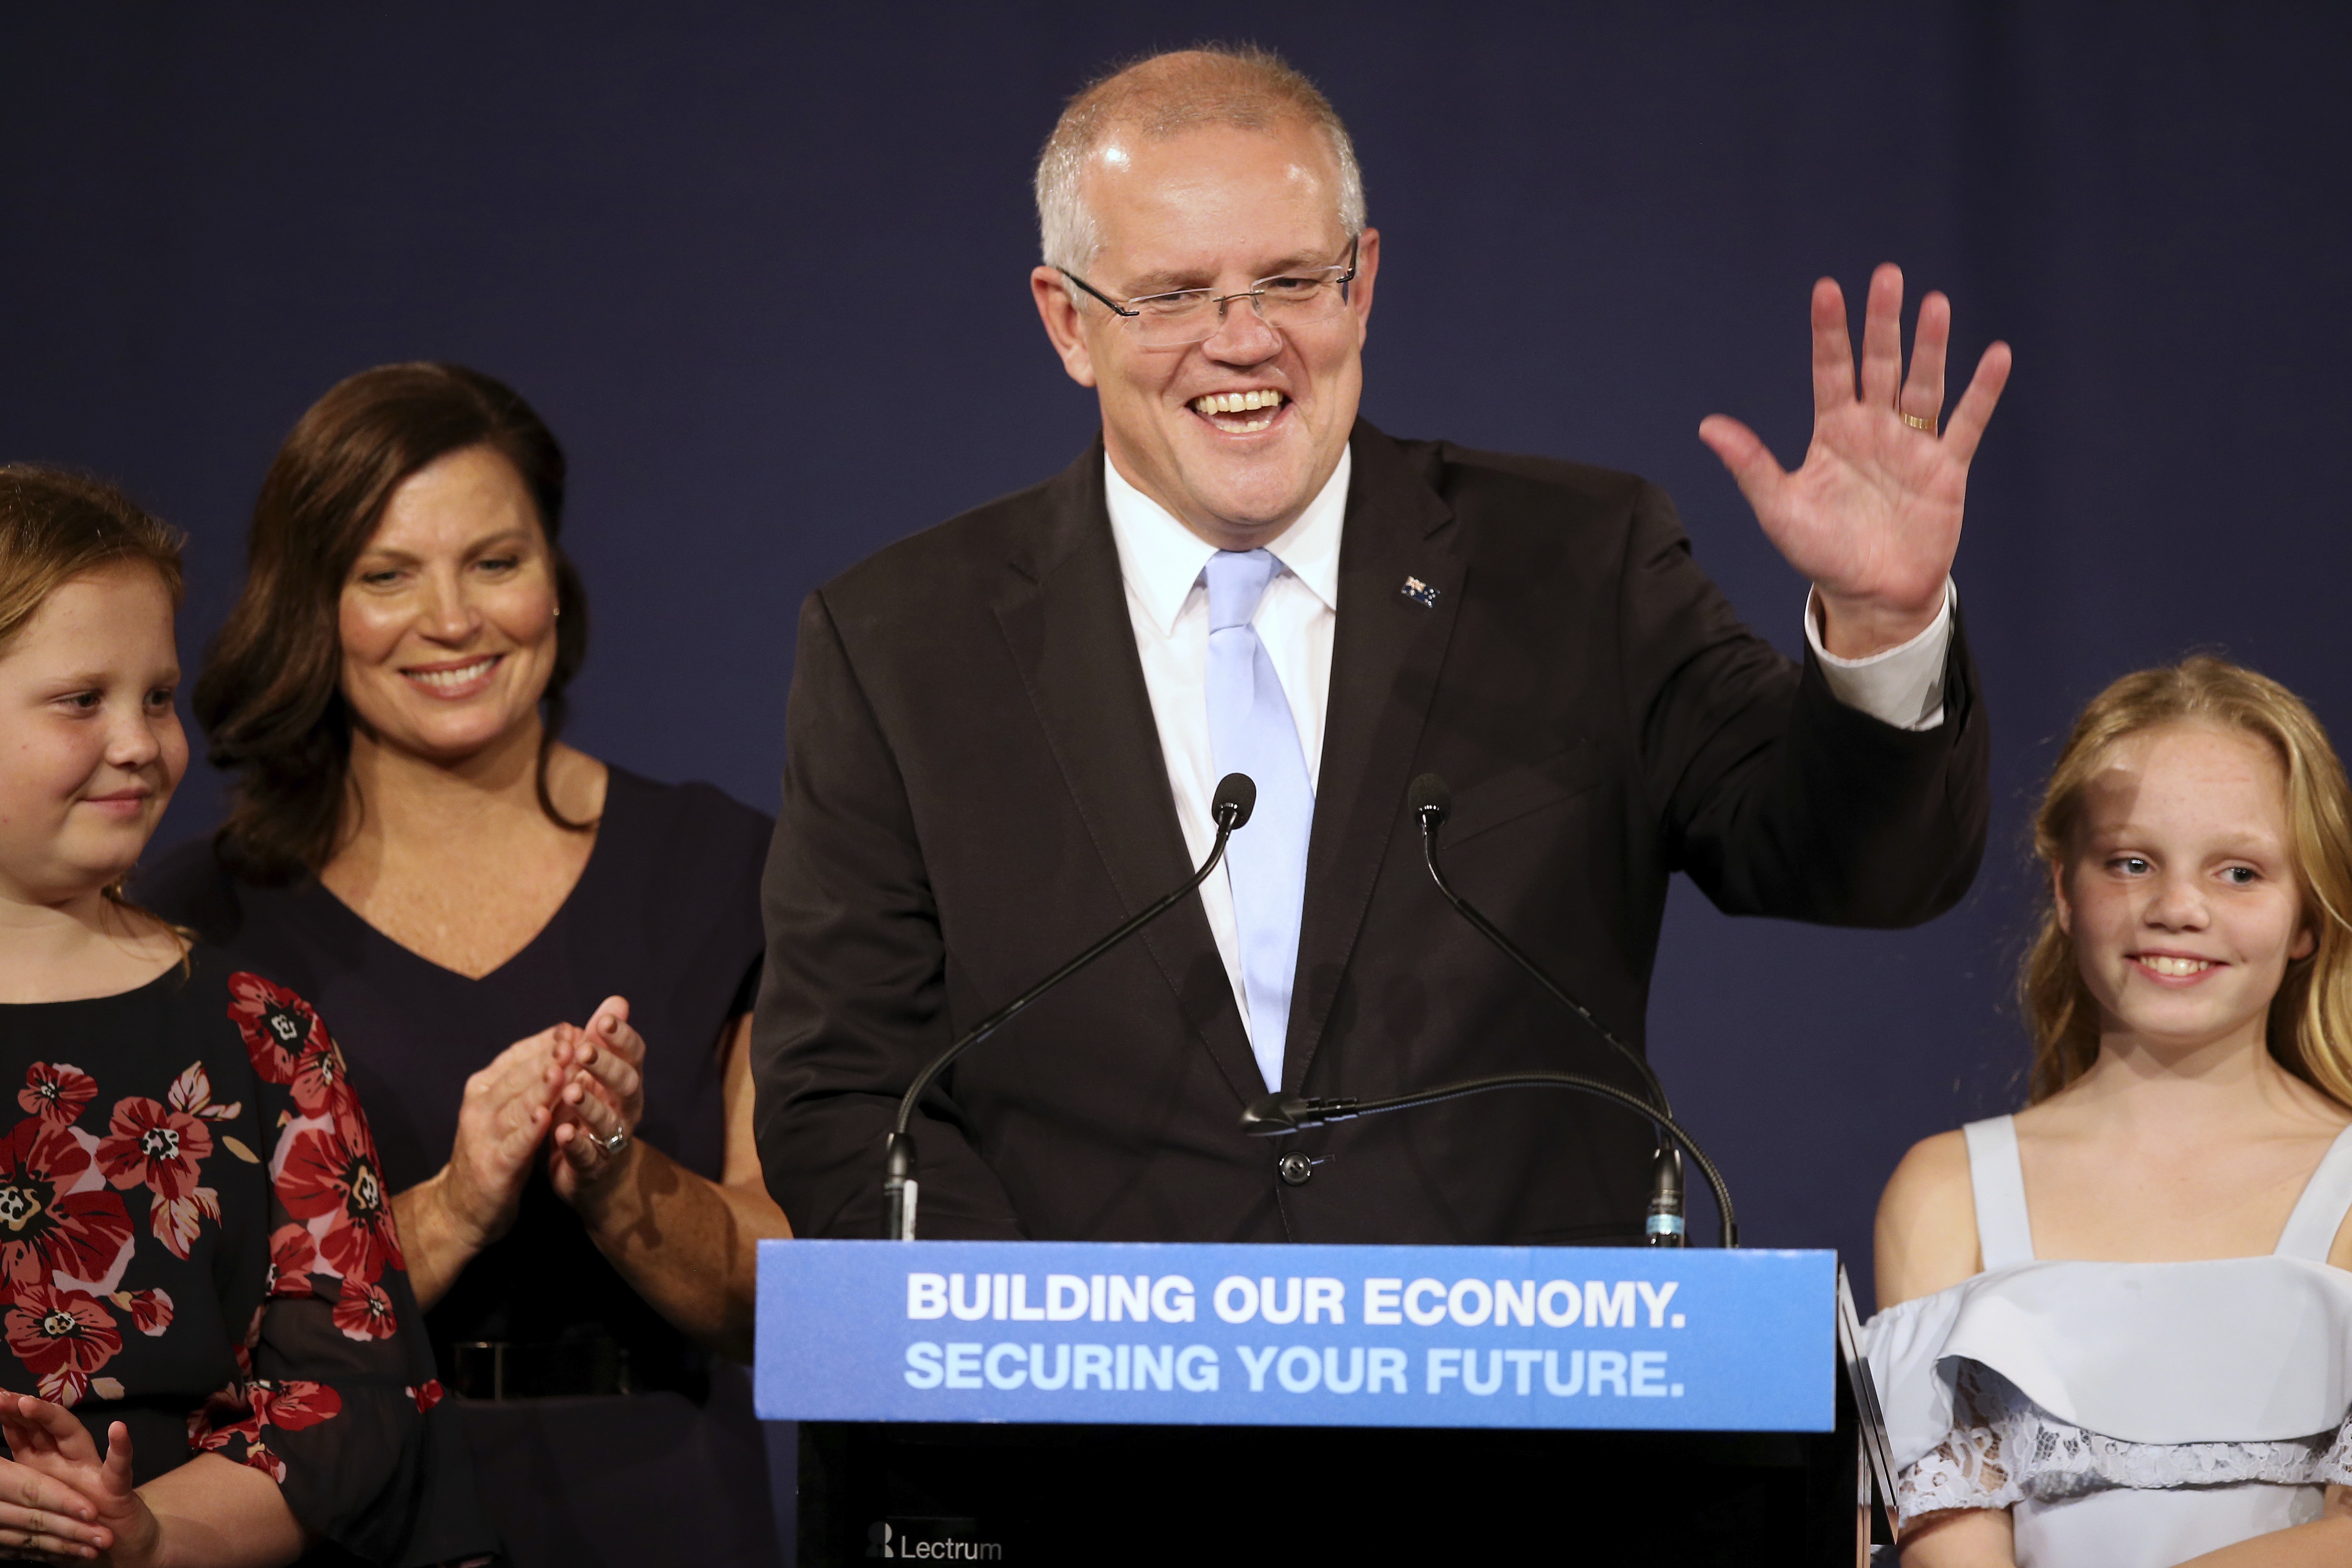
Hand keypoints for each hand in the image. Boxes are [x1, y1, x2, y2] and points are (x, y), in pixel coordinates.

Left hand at [0, 1394, 150, 1562]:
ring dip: (52, 1418)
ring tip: (29, 1403)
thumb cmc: (78, 1524)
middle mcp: (68, 1462)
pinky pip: (118, 1468)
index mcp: (46, 1467)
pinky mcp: (117, 1489)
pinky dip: (121, 1449)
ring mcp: (92, 1472)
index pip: (22, 1433)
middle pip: (42, 1428)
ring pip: (73, 1437)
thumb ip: (22, 1488)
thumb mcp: (43, 1505)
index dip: (7, 1415)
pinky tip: (118, 1430)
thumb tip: (1, 1478)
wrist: (122, 1545)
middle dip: (20, 1409)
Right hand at [438, 1028, 567, 1249]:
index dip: (546, 1042)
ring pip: (517, 1106)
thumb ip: (532, 1078)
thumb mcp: (509, 1110)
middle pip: (519, 1077)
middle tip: (578, 1039)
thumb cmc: (495, 1150)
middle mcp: (479, 1107)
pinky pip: (514, 1145)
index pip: (517, 1057)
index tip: (574, 1027)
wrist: (461, 1208)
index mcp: (483, 1088)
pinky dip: (528, 1130)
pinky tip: (545, 1118)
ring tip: (563, 1068)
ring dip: (541, 1087)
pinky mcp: (492, 1167)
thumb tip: (565, 1040)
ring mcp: (483, 1137)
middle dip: (549, 1057)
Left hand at [548, 997, 645, 1206]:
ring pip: (608, 1122)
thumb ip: (604, 1040)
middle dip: (606, 1066)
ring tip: (572, 1092)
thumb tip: (617, 1000)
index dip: (622, 1038)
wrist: (595, 1175)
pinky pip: (588, 1157)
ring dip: (591, 1106)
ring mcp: (611, 1140)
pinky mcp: (593, 1167)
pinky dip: (577, 1146)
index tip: (604, 1020)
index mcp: (626, 1082)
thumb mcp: (596, 1075)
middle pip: (626, 1085)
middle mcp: (626, 1109)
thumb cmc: (593, 1112)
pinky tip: (563, 1134)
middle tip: (584, 1050)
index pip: (634, 1055)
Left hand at [1699, 263, 2011, 656]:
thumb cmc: (1821, 553)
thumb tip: (1707, 426)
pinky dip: (1983, 391)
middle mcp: (1874, 428)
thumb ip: (1750, 465)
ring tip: (1935, 304)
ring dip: (1931, 345)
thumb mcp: (1779, 509)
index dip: (1830, 332)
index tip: (1827, 289)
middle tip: (1887, 275)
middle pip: (1880, 364)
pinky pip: (1966, 423)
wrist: (1871, 596)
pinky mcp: (1947, 469)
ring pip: (1924, 383)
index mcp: (1833, 432)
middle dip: (1883, 322)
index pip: (1830, 370)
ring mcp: (1913, 445)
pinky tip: (1997, 355)